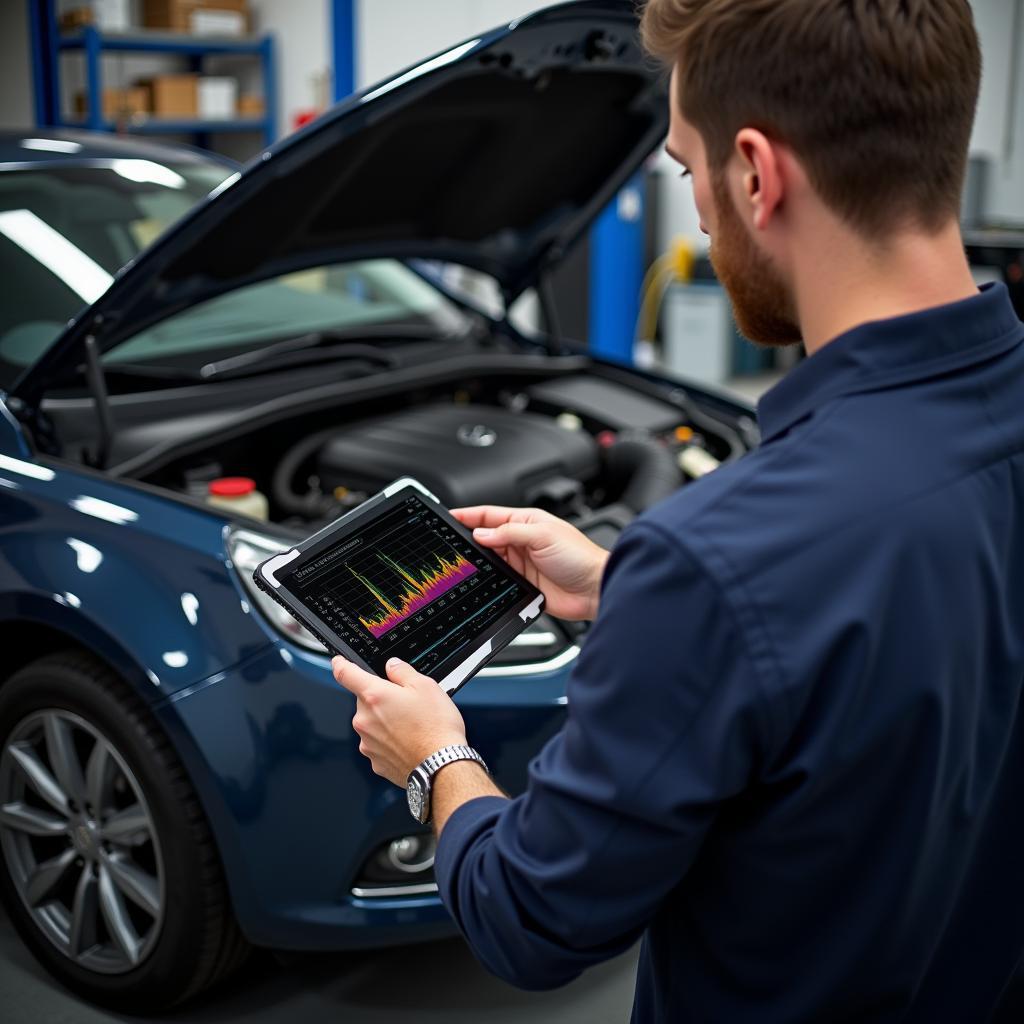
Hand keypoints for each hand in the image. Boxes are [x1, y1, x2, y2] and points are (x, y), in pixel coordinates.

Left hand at [332, 656, 467, 786]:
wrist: (440, 766)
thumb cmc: (435, 728)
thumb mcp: (426, 686)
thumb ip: (403, 671)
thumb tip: (392, 666)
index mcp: (374, 696)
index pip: (346, 674)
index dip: (341, 664)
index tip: (338, 662)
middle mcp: (365, 720)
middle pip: (366, 702)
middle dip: (381, 700)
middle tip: (406, 705)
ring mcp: (368, 743)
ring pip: (372, 724)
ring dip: (386, 722)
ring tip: (413, 727)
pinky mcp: (375, 762)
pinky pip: (379, 745)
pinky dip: (390, 742)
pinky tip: (410, 743)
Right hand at [452, 506, 608, 620]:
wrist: (595, 589)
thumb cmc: (580, 557)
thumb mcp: (543, 535)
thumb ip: (510, 532)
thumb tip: (482, 534)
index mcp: (527, 521)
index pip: (490, 515)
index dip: (469, 515)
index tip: (449, 517)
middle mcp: (522, 541)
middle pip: (486, 537)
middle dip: (469, 539)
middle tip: (450, 542)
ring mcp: (521, 563)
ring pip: (490, 559)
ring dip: (480, 560)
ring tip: (465, 561)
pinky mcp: (522, 583)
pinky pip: (499, 579)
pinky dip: (489, 579)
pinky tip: (482, 579)